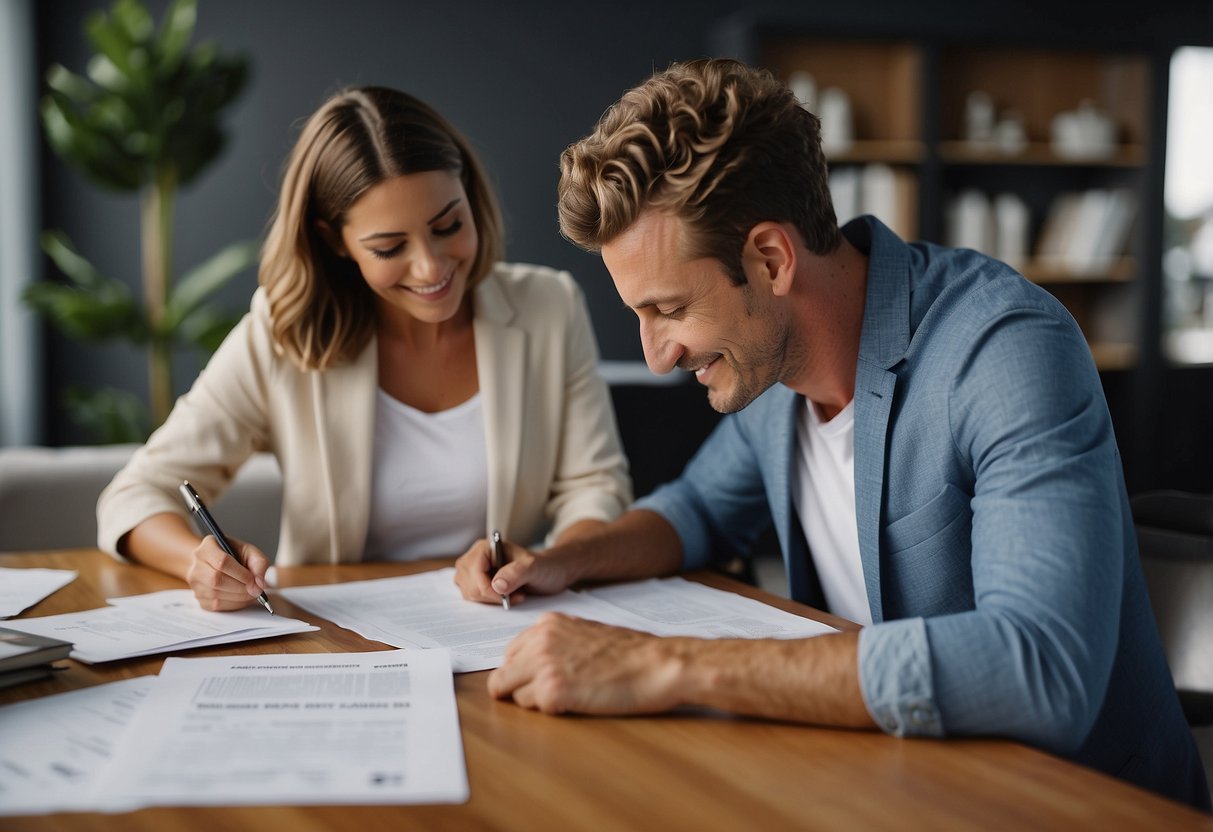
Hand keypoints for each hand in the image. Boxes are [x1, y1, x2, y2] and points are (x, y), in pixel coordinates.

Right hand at [185, 534, 269, 610]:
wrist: (218, 563)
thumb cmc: (235, 556)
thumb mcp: (250, 552)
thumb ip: (259, 564)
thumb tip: (259, 584)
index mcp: (208, 546)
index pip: (222, 562)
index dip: (241, 575)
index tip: (255, 581)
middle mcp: (196, 564)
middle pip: (217, 580)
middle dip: (241, 588)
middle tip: (256, 590)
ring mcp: (194, 583)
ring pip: (216, 595)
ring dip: (239, 597)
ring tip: (251, 593)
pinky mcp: (198, 597)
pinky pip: (216, 605)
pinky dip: (234, 604)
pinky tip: (241, 598)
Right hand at [453, 537, 573, 604]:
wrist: (549, 573)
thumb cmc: (543, 566)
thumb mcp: (534, 567)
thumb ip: (516, 573)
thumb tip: (496, 585)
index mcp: (486, 547)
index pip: (473, 571)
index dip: (487, 588)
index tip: (505, 597)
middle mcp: (476, 557)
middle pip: (468, 583)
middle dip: (490, 595)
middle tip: (513, 595)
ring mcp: (474, 571)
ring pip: (469, 593)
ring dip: (491, 600)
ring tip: (512, 595)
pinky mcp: (477, 583)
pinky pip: (473, 598)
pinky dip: (489, 602)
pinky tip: (506, 597)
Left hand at [487, 613, 683, 714]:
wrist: (657, 663)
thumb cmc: (631, 652)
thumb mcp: (586, 633)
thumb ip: (556, 643)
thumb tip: (532, 664)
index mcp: (547, 624)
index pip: (510, 654)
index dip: (524, 672)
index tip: (540, 680)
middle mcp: (539, 640)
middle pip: (503, 675)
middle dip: (522, 688)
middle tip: (554, 694)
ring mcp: (543, 664)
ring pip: (513, 694)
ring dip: (537, 701)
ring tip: (572, 696)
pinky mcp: (552, 690)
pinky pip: (533, 709)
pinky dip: (552, 711)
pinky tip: (579, 701)